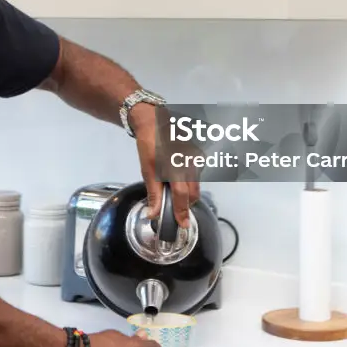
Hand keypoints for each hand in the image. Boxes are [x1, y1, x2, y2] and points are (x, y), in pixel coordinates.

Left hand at [129, 103, 199, 227]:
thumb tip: (153, 213)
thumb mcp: (148, 170)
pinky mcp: (198, 155)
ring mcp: (196, 159)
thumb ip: (154, 193)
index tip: (183, 225)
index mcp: (177, 169)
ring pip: (195, 184)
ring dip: (187, 191)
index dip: (182, 213)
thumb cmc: (150, 145)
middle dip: (185, 203)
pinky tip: (177, 173)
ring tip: (172, 187)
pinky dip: (188, 179)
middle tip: (175, 210)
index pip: (182, 197)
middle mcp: (191, 165)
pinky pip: (196, 173)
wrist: (156, 122)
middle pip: (193, 193)